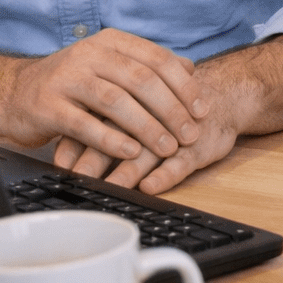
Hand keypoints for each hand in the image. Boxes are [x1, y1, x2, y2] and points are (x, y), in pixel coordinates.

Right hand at [0, 29, 205, 162]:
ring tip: (168, 147)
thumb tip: (190, 68)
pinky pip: (85, 124)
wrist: (14, 94)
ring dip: (147, 127)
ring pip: (116, 101)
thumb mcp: (110, 66)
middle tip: (190, 134)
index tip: (203, 110)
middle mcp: (89, 54)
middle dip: (171, 109)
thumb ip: (147, 65)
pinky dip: (111, 139)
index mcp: (110, 42)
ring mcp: (66, 79)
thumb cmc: (74, 84)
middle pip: (141, 80)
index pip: (157, 59)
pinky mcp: (47, 106)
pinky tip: (131, 153)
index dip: (184, 85)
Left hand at [55, 102, 238, 195]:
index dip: (77, 142)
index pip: (97, 119)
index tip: (60, 165)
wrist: (223, 94)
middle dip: (96, 159)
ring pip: (149, 150)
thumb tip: (59, 154)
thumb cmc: (170, 108)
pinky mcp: (200, 145)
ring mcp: (177, 130)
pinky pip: (182, 162)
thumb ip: (100, 127)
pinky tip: (150, 186)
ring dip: (127, 170)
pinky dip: (165, 175)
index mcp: (131, 100)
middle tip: (77, 179)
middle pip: (119, 133)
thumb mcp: (138, 110)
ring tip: (110, 187)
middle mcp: (152, 113)